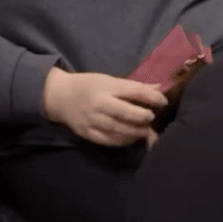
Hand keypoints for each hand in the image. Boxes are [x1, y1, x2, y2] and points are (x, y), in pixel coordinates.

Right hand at [43, 67, 168, 146]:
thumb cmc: (88, 86)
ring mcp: (91, 120)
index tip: (162, 102)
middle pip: (126, 113)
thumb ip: (133, 87)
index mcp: (105, 86)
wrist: (59, 96)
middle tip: (151, 119)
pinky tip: (131, 139)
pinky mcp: (87, 133)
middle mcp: (98, 103)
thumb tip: (158, 89)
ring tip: (146, 132)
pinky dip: (123, 141)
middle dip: (143, 117)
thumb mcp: (108, 80)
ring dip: (136, 132)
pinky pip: (108, 141)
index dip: (151, 98)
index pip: (133, 91)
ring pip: (119, 130)